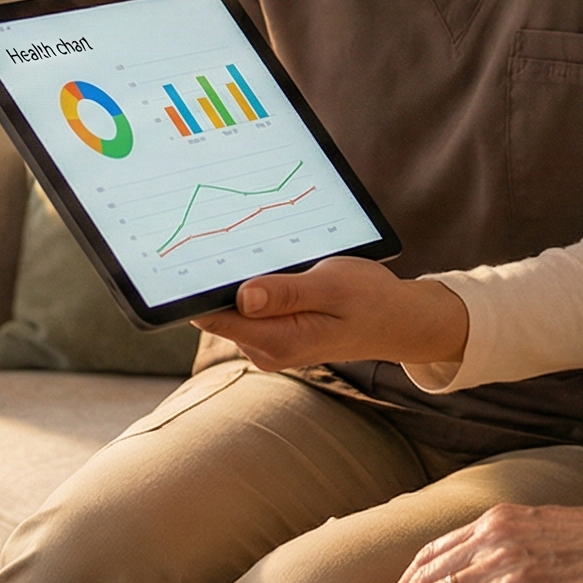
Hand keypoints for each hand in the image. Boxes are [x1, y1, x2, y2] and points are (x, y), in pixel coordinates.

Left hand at [194, 256, 470, 370]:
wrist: (396, 320)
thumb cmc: (369, 300)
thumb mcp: (332, 286)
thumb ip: (286, 293)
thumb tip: (242, 297)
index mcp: (277, 341)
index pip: (213, 315)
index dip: (195, 285)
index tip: (187, 250)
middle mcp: (265, 350)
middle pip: (217, 310)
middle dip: (220, 274)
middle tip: (227, 232)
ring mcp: (267, 344)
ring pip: (232, 306)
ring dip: (239, 277)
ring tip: (261, 247)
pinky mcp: (272, 334)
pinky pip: (247, 308)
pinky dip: (253, 285)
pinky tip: (272, 265)